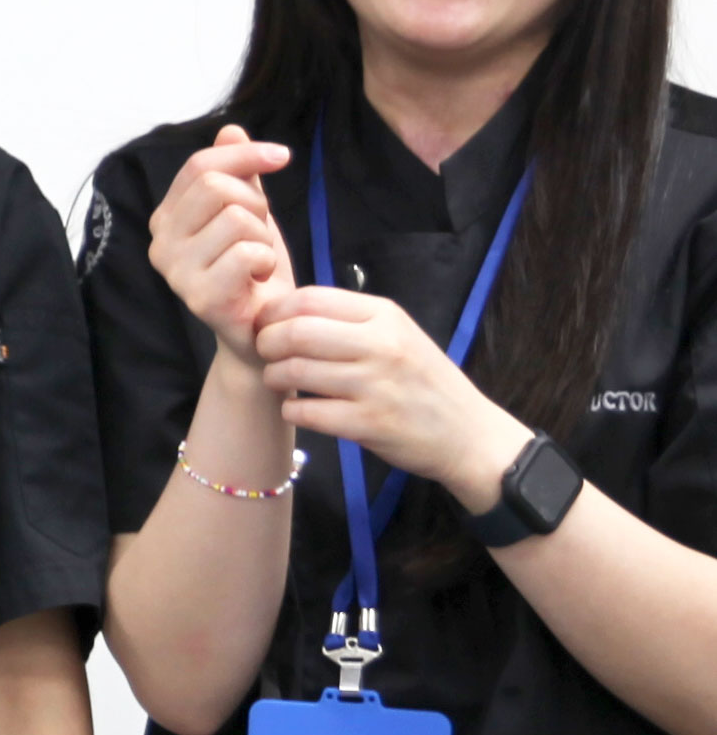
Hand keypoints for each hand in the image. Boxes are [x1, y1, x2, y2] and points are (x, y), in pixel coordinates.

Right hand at [148, 126, 296, 367]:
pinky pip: (247, 252)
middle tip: (262, 233)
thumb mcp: (250, 215)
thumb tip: (231, 130)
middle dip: (256, 203)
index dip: (244, 154)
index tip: (282, 156)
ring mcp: (176, 272)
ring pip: (236, 218)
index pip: (200, 166)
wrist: (264, 333)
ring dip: (264, 237)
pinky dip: (266, 260)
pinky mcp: (200, 297)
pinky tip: (260, 277)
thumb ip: (238, 174)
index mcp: (167, 218)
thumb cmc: (256, 273)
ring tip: (260, 260)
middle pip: (216, 187)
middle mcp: (160, 242)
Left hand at [255, 291, 520, 508]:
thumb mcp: (399, 335)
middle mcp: (381, 346)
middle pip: (296, 332)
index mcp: (385, 316)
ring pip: (297, 371)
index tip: (266, 324)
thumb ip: (350, 321)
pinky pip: (308, 412)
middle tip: (264, 353)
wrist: (470, 435)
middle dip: (267, 342)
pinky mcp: (370, 424)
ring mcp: (376, 386)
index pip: (310, 299)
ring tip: (277, 380)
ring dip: (274, 376)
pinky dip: (291, 410)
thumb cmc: (424, 381)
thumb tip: (285, 313)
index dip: (275, 311)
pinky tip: (296, 409)